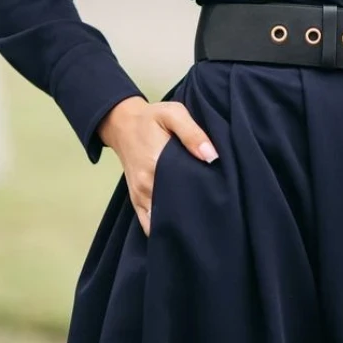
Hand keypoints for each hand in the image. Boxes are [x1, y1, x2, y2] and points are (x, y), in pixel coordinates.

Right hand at [98, 96, 218, 234]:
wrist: (122, 123)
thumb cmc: (151, 118)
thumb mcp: (173, 114)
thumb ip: (193, 133)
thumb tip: (212, 156)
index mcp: (157, 164)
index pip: (186, 190)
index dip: (205, 198)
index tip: (221, 200)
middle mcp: (147, 185)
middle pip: (175, 209)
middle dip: (195, 214)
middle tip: (215, 212)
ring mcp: (140, 195)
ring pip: (161, 220)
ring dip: (179, 223)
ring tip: (200, 223)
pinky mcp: (136, 199)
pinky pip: (147, 223)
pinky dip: (161, 228)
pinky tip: (178, 229)